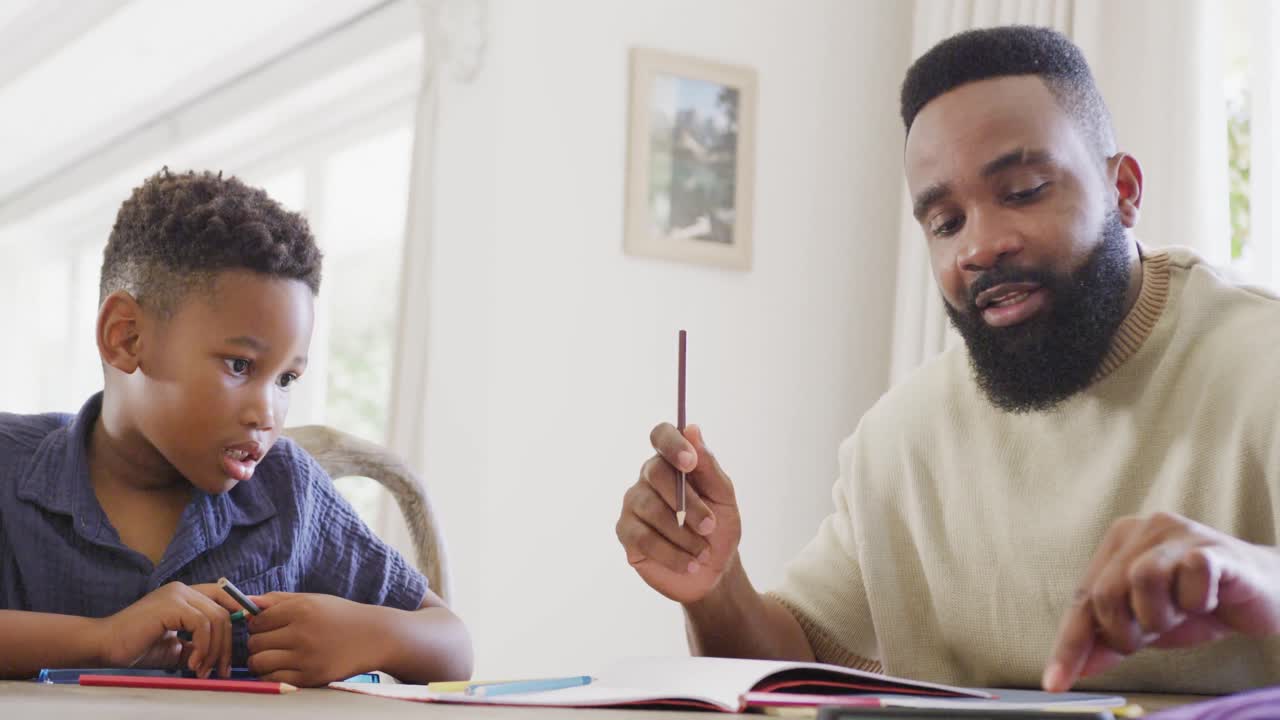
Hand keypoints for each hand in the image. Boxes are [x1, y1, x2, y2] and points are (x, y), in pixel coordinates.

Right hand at [96, 582, 240, 677]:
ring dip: (214, 650)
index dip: (240, 612)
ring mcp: (177, 594)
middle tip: (218, 670)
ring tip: (201, 670)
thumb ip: (197, 645)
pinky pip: (203, 624)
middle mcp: (183, 589)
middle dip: (226, 645)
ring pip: (217, 618)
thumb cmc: (136, 647)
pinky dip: (203, 646)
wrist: (104, 647)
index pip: (224, 596)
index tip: (244, 637)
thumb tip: (220, 656)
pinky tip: (192, 663)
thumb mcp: (175, 647)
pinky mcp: (171, 605)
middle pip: (225, 612)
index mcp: (185, 595)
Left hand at [246, 592, 386, 686]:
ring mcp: (306, 657)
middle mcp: (302, 633)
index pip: (257, 620)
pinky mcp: (310, 677)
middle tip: (272, 642)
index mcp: (301, 610)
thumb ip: (278, 600)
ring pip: (259, 662)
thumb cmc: (339, 615)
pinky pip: (273, 679)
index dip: (257, 624)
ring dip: (260, 661)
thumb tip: (246, 602)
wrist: (373, 637)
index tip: (267, 626)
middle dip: (257, 642)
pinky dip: (271, 675)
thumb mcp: (312, 600)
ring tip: (272, 656)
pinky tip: (282, 667)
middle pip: (254, 643)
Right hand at [616, 424, 741, 603]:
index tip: (690, 462)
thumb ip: (708, 466)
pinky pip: (644, 538)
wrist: (712, 571)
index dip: (672, 444)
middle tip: (710, 525)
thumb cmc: (719, 528)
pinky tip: (689, 564)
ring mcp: (633, 503)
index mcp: (672, 461)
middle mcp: (648, 477)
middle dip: (687, 502)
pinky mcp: (625, 532)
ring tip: (703, 552)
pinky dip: (672, 554)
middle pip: (656, 473)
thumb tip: (691, 429)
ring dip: (683, 535)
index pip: (661, 435)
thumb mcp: (723, 498)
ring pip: (651, 509)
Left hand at [1044, 512, 1279, 690]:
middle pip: (1104, 593)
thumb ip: (1110, 640)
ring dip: (1161, 616)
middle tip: (1153, 634)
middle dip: (1126, 631)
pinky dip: (1196, 600)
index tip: (1055, 683)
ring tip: (1182, 613)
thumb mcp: (1148, 626)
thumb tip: (1073, 669)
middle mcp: (1144, 530)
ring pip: (1141, 580)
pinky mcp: (1211, 546)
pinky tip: (1206, 599)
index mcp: (1119, 543)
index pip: (1082, 598)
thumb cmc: (1200, 604)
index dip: (1069, 645)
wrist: (1265, 596)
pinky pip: (1189, 576)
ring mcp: (1177, 534)